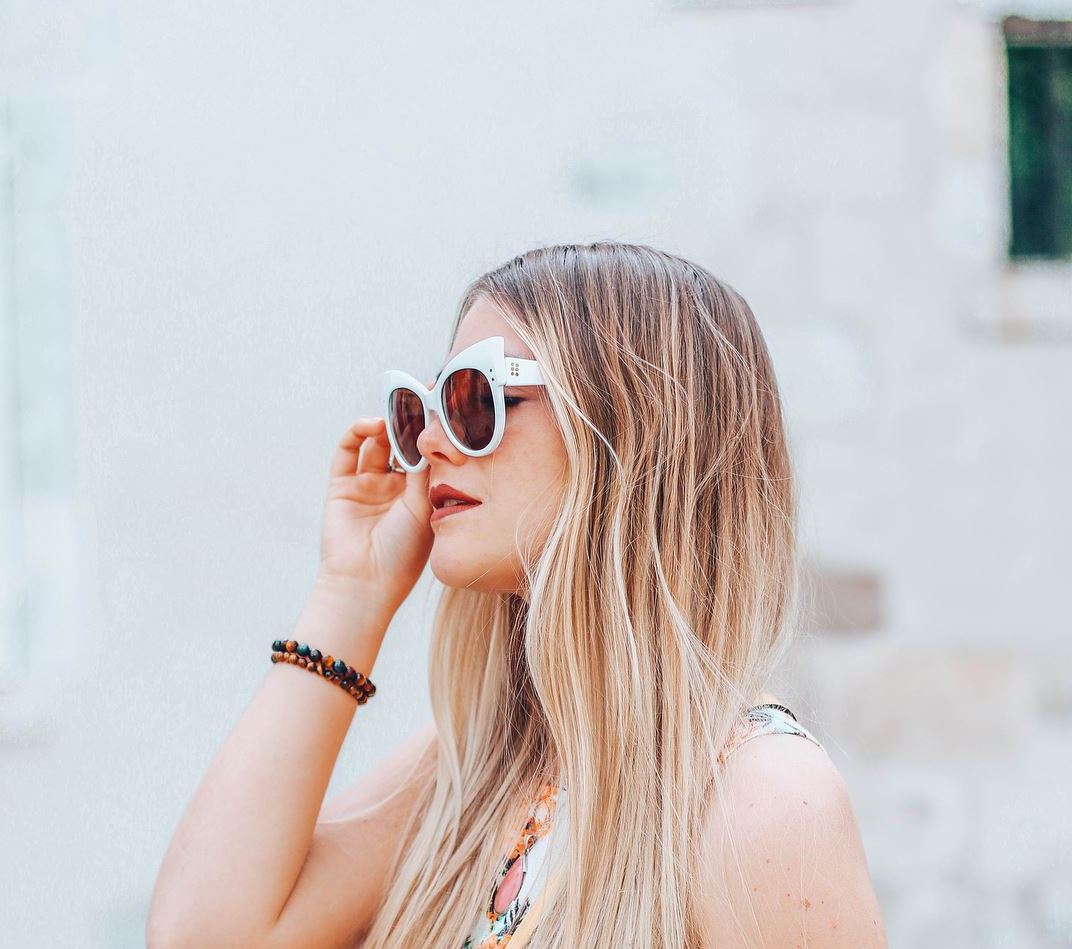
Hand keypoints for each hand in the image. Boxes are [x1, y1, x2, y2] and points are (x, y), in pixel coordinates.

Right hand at [316, 417, 432, 623]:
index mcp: (420, 496)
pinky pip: (347, 452)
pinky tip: (373, 426)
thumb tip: (432, 430)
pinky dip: (357, 433)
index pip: (426, 455)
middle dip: (408, 423)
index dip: (430, 433)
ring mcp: (368, 486)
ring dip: (386, 426)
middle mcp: (395, 489)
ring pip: (376, 444)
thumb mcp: (424, 506)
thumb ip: (426, 469)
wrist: (365, 582)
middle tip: (418, 399)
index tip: (440, 408)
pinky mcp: (341, 486)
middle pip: (401, 445)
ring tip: (396, 414)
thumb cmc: (403, 553)